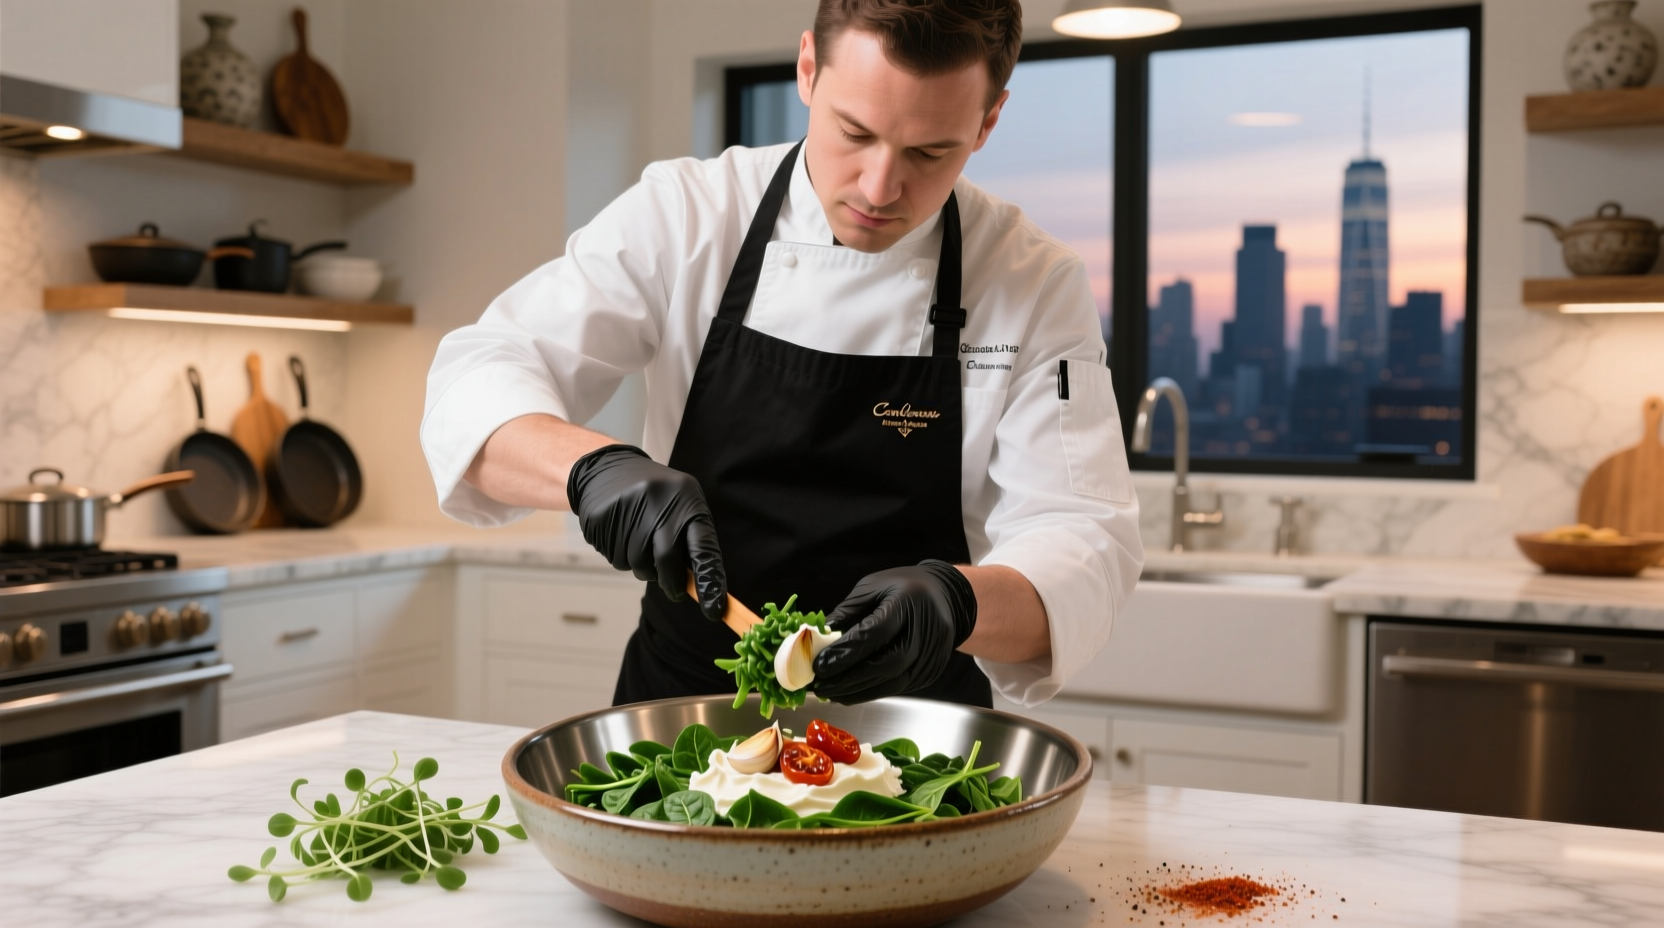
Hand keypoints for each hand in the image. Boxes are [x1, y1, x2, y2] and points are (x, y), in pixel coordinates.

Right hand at [565, 444, 726, 620]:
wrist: (607, 468)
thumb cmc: (656, 497)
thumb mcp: (681, 505)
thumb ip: (692, 542)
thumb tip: (702, 587)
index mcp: (686, 499)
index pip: (703, 547)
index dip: (710, 581)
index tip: (714, 610)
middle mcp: (657, 502)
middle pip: (666, 561)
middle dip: (671, 583)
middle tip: (673, 589)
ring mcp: (627, 509)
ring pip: (639, 565)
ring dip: (644, 567)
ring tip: (640, 543)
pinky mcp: (602, 519)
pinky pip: (616, 559)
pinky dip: (623, 557)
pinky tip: (622, 536)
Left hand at [810, 560, 977, 702]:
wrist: (945, 596)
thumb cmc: (903, 587)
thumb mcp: (872, 587)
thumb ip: (847, 612)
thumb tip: (818, 639)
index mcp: (908, 602)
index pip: (875, 633)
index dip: (846, 652)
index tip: (819, 665)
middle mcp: (926, 631)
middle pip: (887, 664)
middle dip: (849, 678)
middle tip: (821, 685)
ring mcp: (932, 654)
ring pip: (893, 682)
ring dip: (858, 691)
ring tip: (831, 692)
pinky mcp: (931, 671)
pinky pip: (899, 687)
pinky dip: (872, 691)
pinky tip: (851, 692)